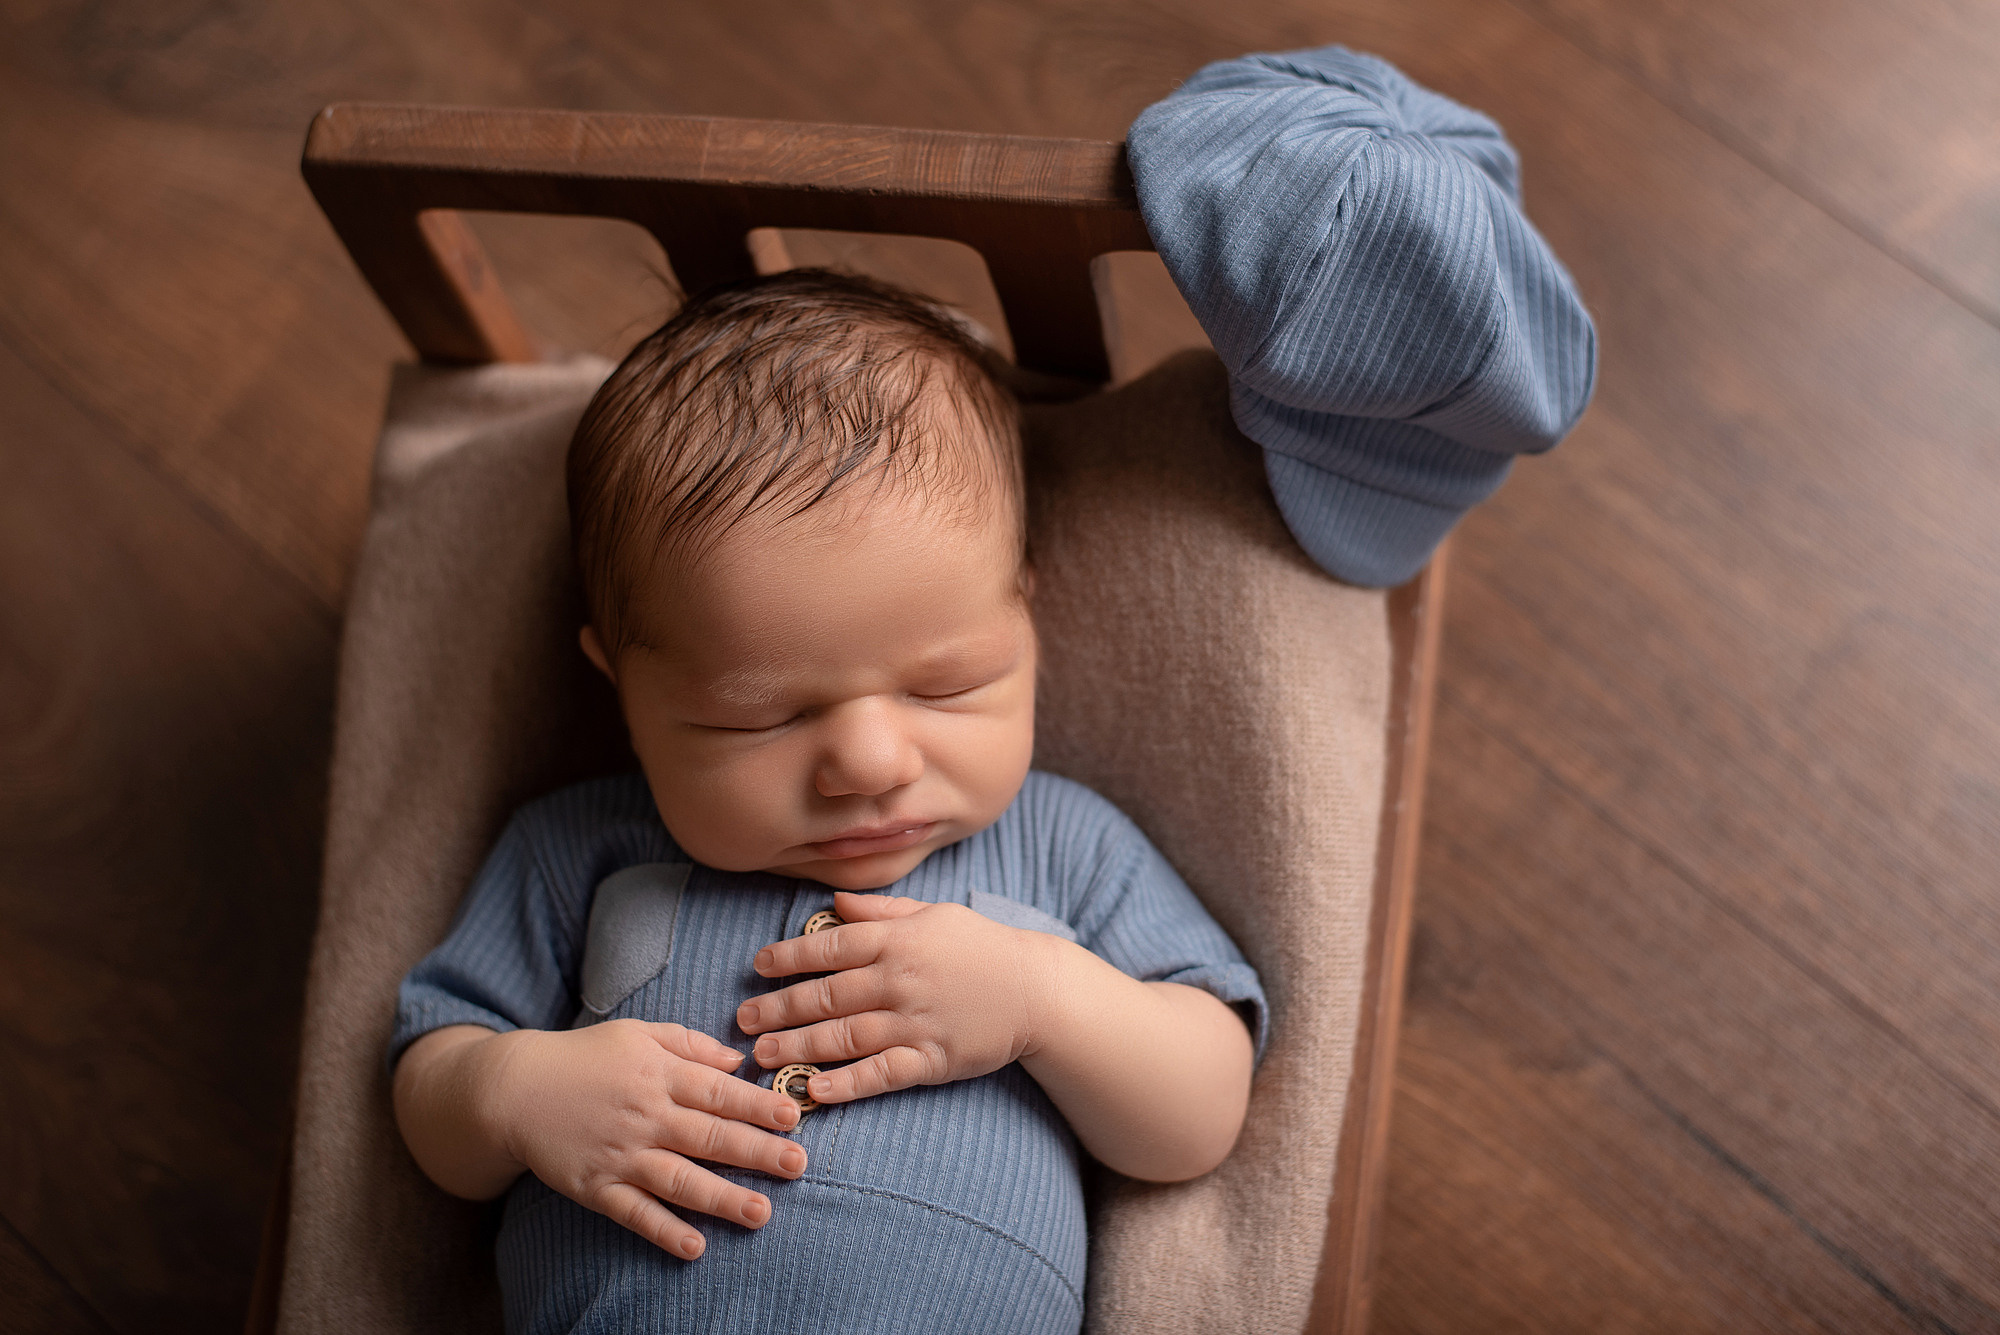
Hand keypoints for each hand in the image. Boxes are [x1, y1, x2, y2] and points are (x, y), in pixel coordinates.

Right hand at [481, 1019, 806, 1257]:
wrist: (514, 1088)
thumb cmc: (586, 1057)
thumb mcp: (639, 1034)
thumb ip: (691, 1045)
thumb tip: (738, 1061)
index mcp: (659, 1075)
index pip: (718, 1092)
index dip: (757, 1105)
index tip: (793, 1117)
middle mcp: (644, 1116)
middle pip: (708, 1136)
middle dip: (756, 1152)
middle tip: (797, 1165)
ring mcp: (621, 1154)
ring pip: (679, 1180)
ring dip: (721, 1198)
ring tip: (761, 1213)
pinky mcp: (596, 1187)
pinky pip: (634, 1213)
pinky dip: (663, 1231)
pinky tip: (695, 1246)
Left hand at [735, 891, 1063, 1103]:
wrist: (1037, 989)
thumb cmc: (981, 947)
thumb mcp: (933, 914)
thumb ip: (880, 908)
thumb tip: (833, 901)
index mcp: (897, 940)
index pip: (830, 947)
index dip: (789, 956)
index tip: (758, 966)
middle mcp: (899, 980)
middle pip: (827, 995)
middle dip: (779, 1007)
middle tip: (743, 1020)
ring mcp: (914, 1022)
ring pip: (844, 1036)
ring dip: (797, 1046)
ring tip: (762, 1054)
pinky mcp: (931, 1059)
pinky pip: (880, 1074)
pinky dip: (846, 1083)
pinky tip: (814, 1090)